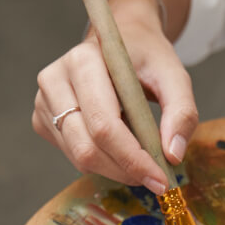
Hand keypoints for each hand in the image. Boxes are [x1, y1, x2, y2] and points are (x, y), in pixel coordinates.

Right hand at [32, 0, 196, 193]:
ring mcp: (44, 102)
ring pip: (79, 157)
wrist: (121, 44)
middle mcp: (54, 80)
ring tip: (142, 160)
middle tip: (156, 179)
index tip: (161, 180)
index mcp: (82, 61)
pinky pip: (73, 156)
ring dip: (116, 170)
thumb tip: (173, 155)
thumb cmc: (146, 58)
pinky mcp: (43, 120)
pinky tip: (119, 147)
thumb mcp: (175, 77)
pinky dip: (102, 163)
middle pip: (87, 148)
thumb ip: (181, 113)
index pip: (104, 125)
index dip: (133, 158)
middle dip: (125, 170)